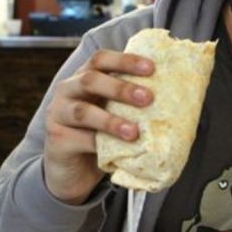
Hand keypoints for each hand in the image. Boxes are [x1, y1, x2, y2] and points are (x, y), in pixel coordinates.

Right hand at [43, 49, 154, 202]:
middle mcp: (67, 91)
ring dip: (111, 120)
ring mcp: (58, 114)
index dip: (125, 60)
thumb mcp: (114, 114)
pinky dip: (101, 144)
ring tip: (134, 132)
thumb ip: (131, 104)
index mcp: (83, 78)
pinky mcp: (57, 139)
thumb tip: (174, 98)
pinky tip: (120, 150)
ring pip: (83, 111)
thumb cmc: (99, 136)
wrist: (73, 171)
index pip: (100, 59)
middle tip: (148, 98)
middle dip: (121, 88)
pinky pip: (80, 140)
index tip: (152, 67)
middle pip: (90, 80)